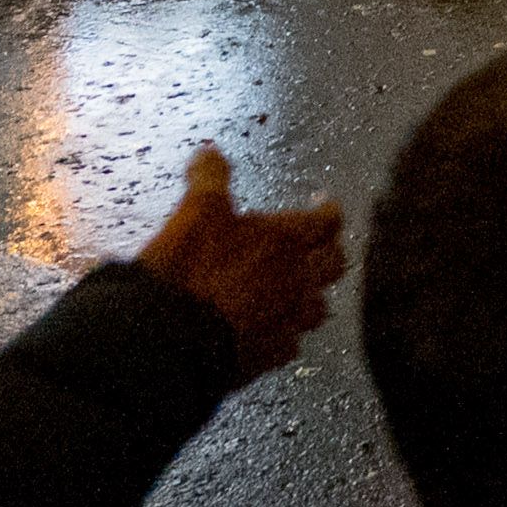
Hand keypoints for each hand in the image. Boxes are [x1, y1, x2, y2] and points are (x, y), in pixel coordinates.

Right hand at [132, 143, 345, 380]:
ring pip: (319, 307)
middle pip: (334, 265)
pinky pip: (290, 345)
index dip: (329, 211)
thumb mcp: (197, 210)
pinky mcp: (269, 355)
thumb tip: (209, 151)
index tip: (326, 206)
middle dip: (329, 254)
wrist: (172, 337)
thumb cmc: (190, 268)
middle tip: (320, 248)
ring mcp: (287, 320)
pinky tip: (273, 333)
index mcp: (286, 240)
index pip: (328, 221)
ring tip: (302, 291)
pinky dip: (285, 336)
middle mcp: (297, 279)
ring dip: (312, 297)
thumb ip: (210, 177)